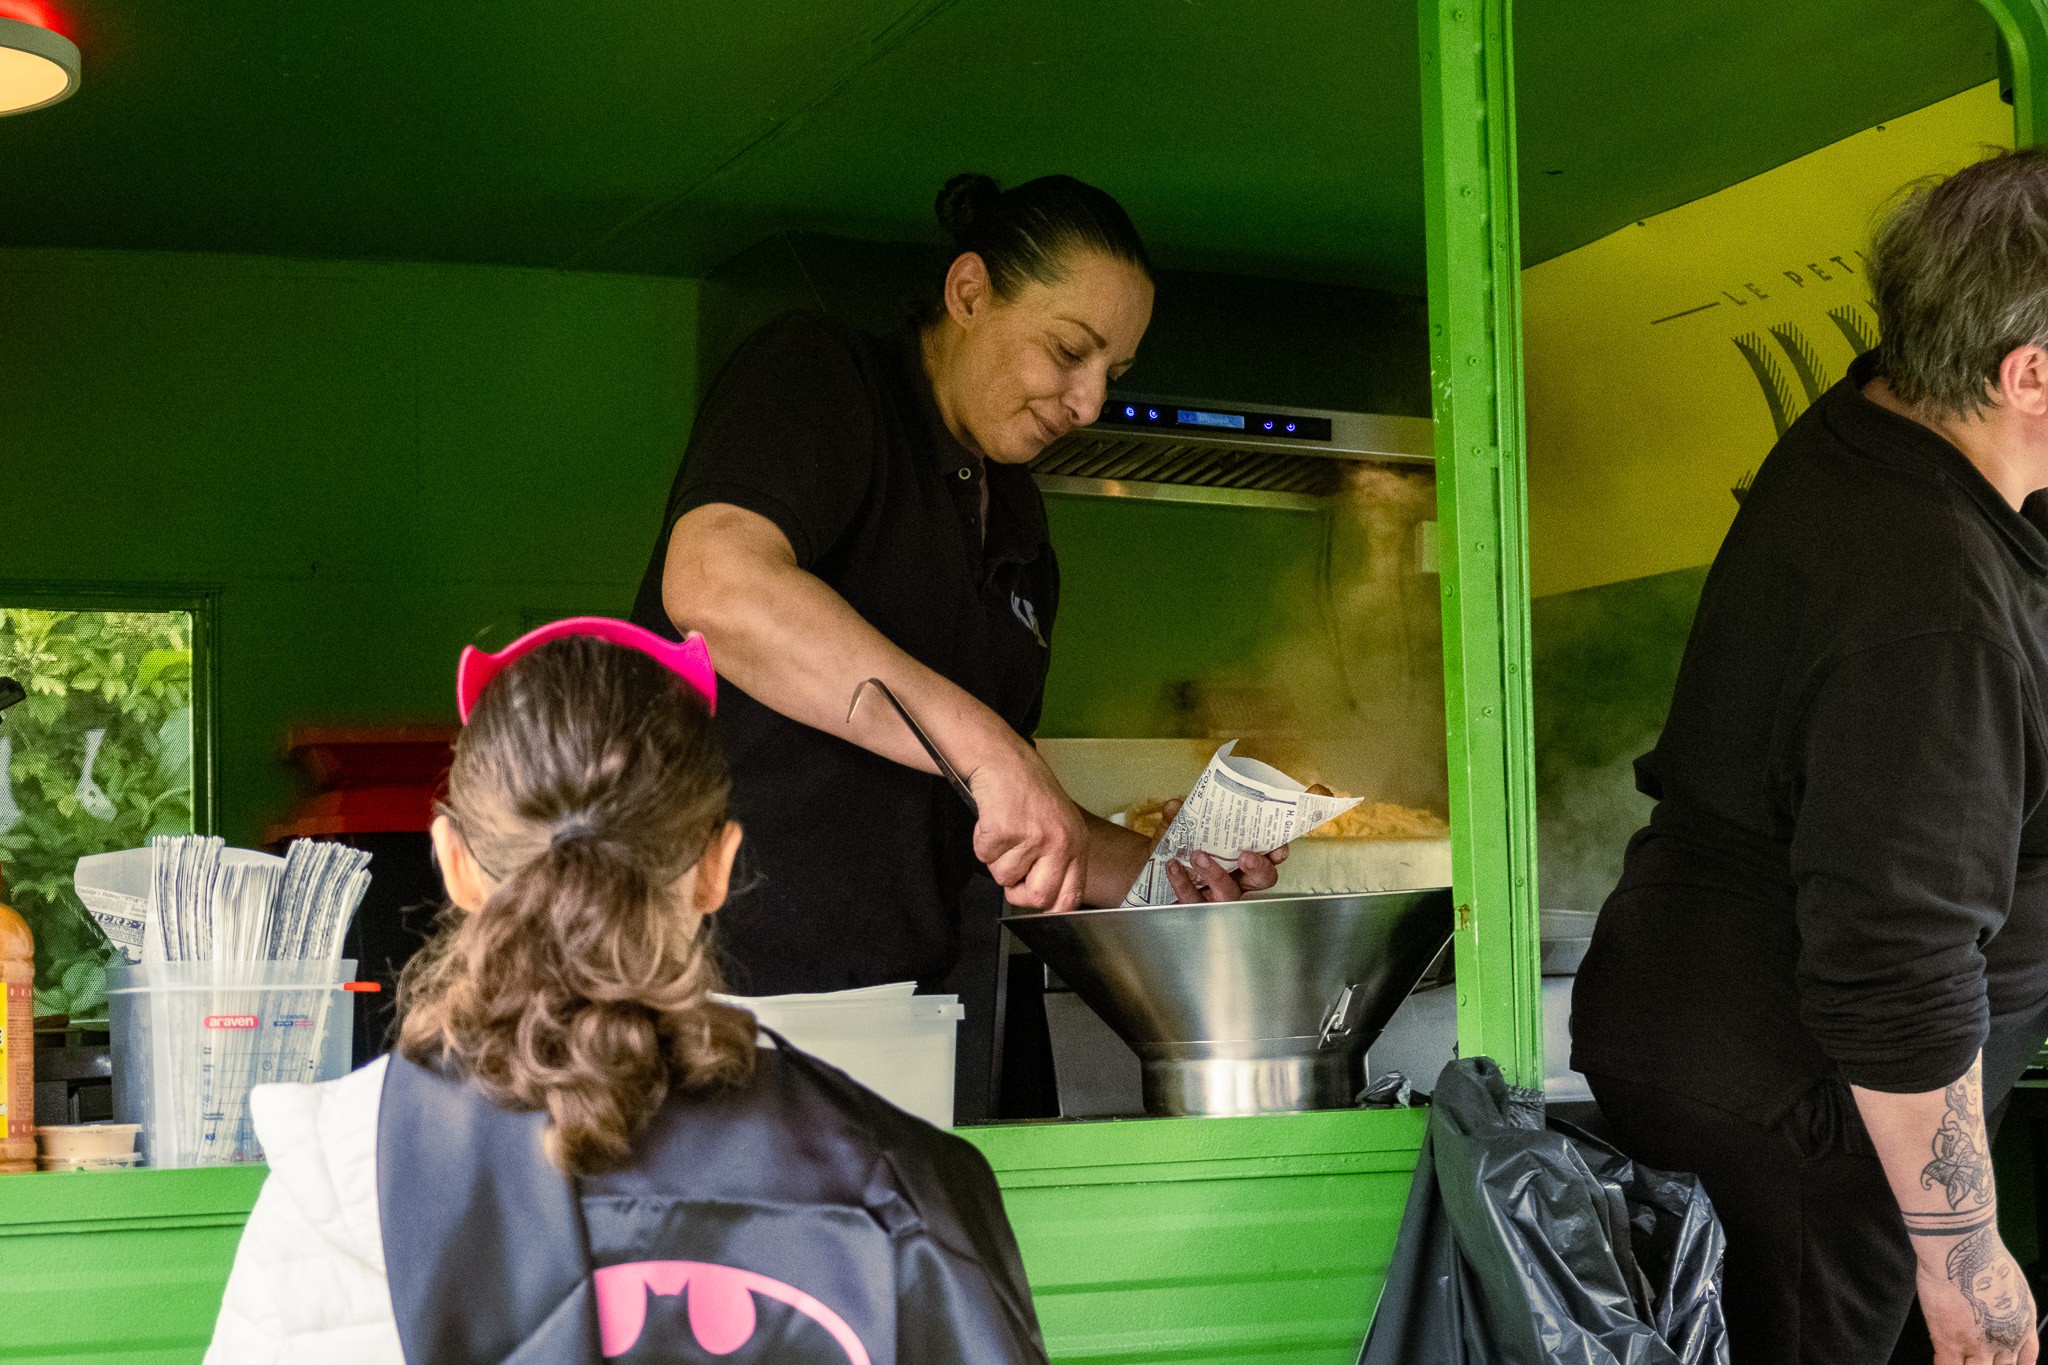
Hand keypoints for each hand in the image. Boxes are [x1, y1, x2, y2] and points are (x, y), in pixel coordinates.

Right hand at [968, 741, 1088, 913]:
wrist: (1004, 760)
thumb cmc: (1029, 790)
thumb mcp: (1059, 825)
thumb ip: (1058, 860)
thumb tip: (1044, 899)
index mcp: (1076, 844)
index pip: (1069, 897)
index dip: (1047, 905)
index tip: (1033, 899)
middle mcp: (1060, 843)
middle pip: (1037, 898)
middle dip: (1016, 891)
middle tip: (1010, 868)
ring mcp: (1033, 837)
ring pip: (1004, 877)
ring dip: (996, 859)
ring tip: (1004, 830)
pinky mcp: (1004, 830)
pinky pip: (984, 856)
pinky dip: (981, 841)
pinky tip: (992, 820)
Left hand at [1155, 797, 1290, 903]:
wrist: (1154, 869)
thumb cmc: (1178, 848)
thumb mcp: (1178, 827)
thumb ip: (1178, 816)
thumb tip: (1174, 805)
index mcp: (1243, 856)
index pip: (1270, 856)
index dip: (1277, 853)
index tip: (1277, 847)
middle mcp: (1237, 878)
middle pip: (1262, 879)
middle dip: (1259, 868)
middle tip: (1246, 856)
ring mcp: (1217, 895)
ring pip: (1228, 893)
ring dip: (1216, 874)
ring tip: (1198, 856)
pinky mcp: (1195, 906)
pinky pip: (1193, 899)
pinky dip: (1183, 883)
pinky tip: (1173, 866)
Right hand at [1917, 1228, 2037, 1364]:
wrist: (1960, 1246)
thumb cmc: (1981, 1253)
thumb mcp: (2010, 1282)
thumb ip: (2005, 1304)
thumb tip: (1993, 1308)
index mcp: (2022, 1325)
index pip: (2025, 1361)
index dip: (2012, 1364)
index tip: (2002, 1361)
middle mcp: (2005, 1340)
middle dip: (1989, 1364)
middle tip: (1978, 1356)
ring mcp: (1978, 1344)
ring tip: (1960, 1357)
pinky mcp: (1949, 1341)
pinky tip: (1942, 1360)